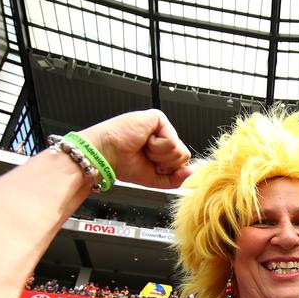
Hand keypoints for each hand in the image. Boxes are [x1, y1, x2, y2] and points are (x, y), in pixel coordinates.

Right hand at [78, 110, 192, 188]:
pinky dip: (157, 147)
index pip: (181, 162)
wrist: (107, 156)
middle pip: (183, 156)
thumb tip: (191, 172)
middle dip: (164, 163)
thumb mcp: (155, 179)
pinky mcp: (158, 118)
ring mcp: (162, 127)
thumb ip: (175, 178)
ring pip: (179, 150)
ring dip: (159, 155)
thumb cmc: (124, 164)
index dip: (167, 170)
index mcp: (163, 148)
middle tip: (146, 156)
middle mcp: (164, 136)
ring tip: (143, 148)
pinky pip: (172, 141)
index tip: (149, 166)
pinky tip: (144, 141)